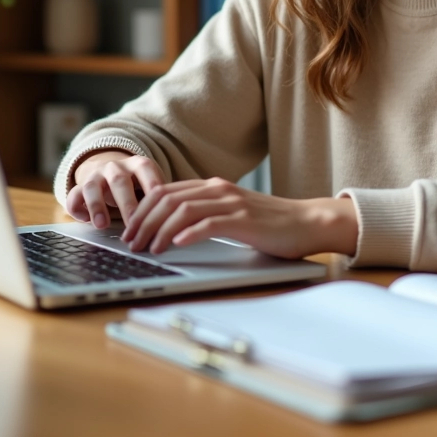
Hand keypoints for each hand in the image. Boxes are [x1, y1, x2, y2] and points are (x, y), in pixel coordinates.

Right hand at [67, 151, 163, 228]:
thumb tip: (181, 220)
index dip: (152, 185)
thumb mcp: (151, 184)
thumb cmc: (138, 184)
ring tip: (103, 226)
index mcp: (137, 164)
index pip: (146, 170)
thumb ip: (162, 198)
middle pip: (119, 182)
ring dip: (97, 205)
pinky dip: (77, 208)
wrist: (109, 169)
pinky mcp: (80, 187)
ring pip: (92, 186)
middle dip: (126, 203)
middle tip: (133, 223)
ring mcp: (96, 176)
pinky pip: (74, 195)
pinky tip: (85, 221)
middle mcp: (115, 167)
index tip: (161, 206)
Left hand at [120, 177, 358, 259]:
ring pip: (182, 210)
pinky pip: (209, 223)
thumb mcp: (231, 214)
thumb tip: (170, 230)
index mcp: (212, 186)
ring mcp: (232, 203)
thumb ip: (205, 214)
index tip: (128, 231)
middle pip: (167, 199)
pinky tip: (175, 245)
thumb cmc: (270, 224)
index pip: (164, 191)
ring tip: (148, 249)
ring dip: (159, 230)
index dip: (141, 210)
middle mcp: (219, 189)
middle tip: (131, 243)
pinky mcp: (244, 220)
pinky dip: (187, 234)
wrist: (307, 222)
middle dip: (143, 221)